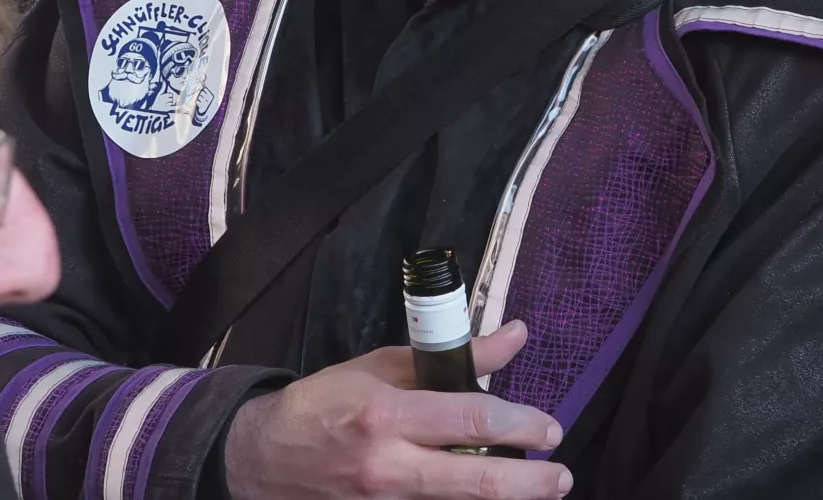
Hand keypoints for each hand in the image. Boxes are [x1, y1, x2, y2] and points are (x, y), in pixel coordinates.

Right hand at [223, 321, 570, 499]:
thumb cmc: (324, 405)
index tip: (549, 430)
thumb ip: (453, 358)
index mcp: (387, 415)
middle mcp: (387, 466)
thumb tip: (515, 337)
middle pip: (477, 483)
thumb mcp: (382, 368)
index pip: (471, 417)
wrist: (262, 459)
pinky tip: (484, 497)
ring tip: (531, 490)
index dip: (522, 424)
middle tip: (559, 477)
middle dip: (530, 484)